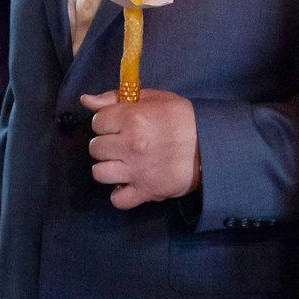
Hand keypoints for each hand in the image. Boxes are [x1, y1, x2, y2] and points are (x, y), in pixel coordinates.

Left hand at [79, 89, 198, 207]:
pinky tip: (128, 183)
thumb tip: (86, 100)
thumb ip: (116, 97)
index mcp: (132, 118)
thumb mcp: (154, 98)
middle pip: (95, 147)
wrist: (212, 145)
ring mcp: (137, 170)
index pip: (97, 123)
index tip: (118, 125)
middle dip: (107, 144)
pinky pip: (118, 200)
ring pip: (99, 173)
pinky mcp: (147, 191)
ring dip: (108, 168)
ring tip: (122, 163)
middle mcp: (130, 145)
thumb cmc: (183, 118)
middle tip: (122, 143)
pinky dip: (120, 195)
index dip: (107, 123)